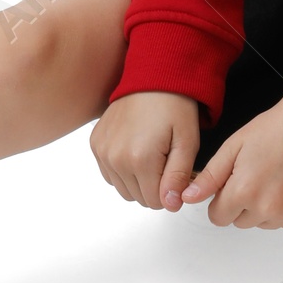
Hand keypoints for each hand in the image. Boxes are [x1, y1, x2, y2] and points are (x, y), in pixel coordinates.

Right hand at [90, 91, 201, 210]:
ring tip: (151, 155)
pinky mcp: (95, 144)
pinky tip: (136, 151)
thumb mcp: (187, 142)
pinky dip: (123, 171)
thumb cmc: (174, 106)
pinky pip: (110, 175)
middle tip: (166, 160)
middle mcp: (116, 158)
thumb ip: (178, 177)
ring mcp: (102, 151)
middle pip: (139, 198)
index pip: (156, 202)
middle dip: (156, 186)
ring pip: (124, 190)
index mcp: (140, 159)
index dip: (171, 191)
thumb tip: (170, 205)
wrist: (152, 77)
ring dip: (139, 181)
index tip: (177, 171)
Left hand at [182, 46, 282, 228]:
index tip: (230, 185)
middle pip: (240, 221)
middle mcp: (267, 209)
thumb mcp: (233, 147)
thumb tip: (189, 197)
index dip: (221, 200)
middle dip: (242, 203)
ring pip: (264, 223)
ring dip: (264, 208)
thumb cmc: (277, 129)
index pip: (218, 217)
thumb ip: (210, 177)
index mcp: (244, 192)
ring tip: (275, 176)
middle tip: (256, 174)